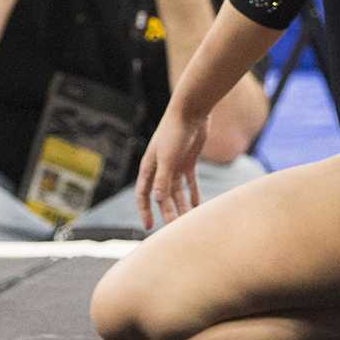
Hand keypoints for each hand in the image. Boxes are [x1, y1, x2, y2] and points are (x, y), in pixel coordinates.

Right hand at [135, 103, 206, 228]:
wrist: (191, 111)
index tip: (148, 227)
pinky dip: (192, 193)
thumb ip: (163, 179)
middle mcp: (160, 168)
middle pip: (162, 196)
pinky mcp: (188, 161)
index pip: (143, 194)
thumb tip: (157, 200)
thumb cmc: (175, 132)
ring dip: (181, 205)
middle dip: (167, 212)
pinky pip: (189, 182)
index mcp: (149, 167)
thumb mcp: (168, 158)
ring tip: (189, 221)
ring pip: (177, 191)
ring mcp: (175, 165)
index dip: (145, 211)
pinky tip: (197, 205)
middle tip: (174, 229)